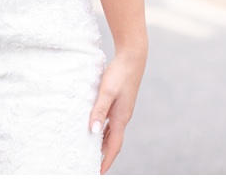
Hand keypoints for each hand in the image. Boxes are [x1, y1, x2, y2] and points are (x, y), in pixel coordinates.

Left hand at [90, 47, 145, 173]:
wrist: (133, 58)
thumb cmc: (119, 73)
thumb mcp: (106, 91)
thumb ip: (99, 110)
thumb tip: (94, 130)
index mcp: (121, 118)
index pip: (114, 146)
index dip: (106, 160)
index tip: (99, 172)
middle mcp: (123, 117)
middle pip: (114, 143)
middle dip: (104, 156)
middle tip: (92, 165)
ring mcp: (122, 111)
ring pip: (113, 133)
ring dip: (104, 144)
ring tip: (92, 152)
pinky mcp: (121, 104)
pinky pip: (112, 123)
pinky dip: (105, 131)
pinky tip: (97, 130)